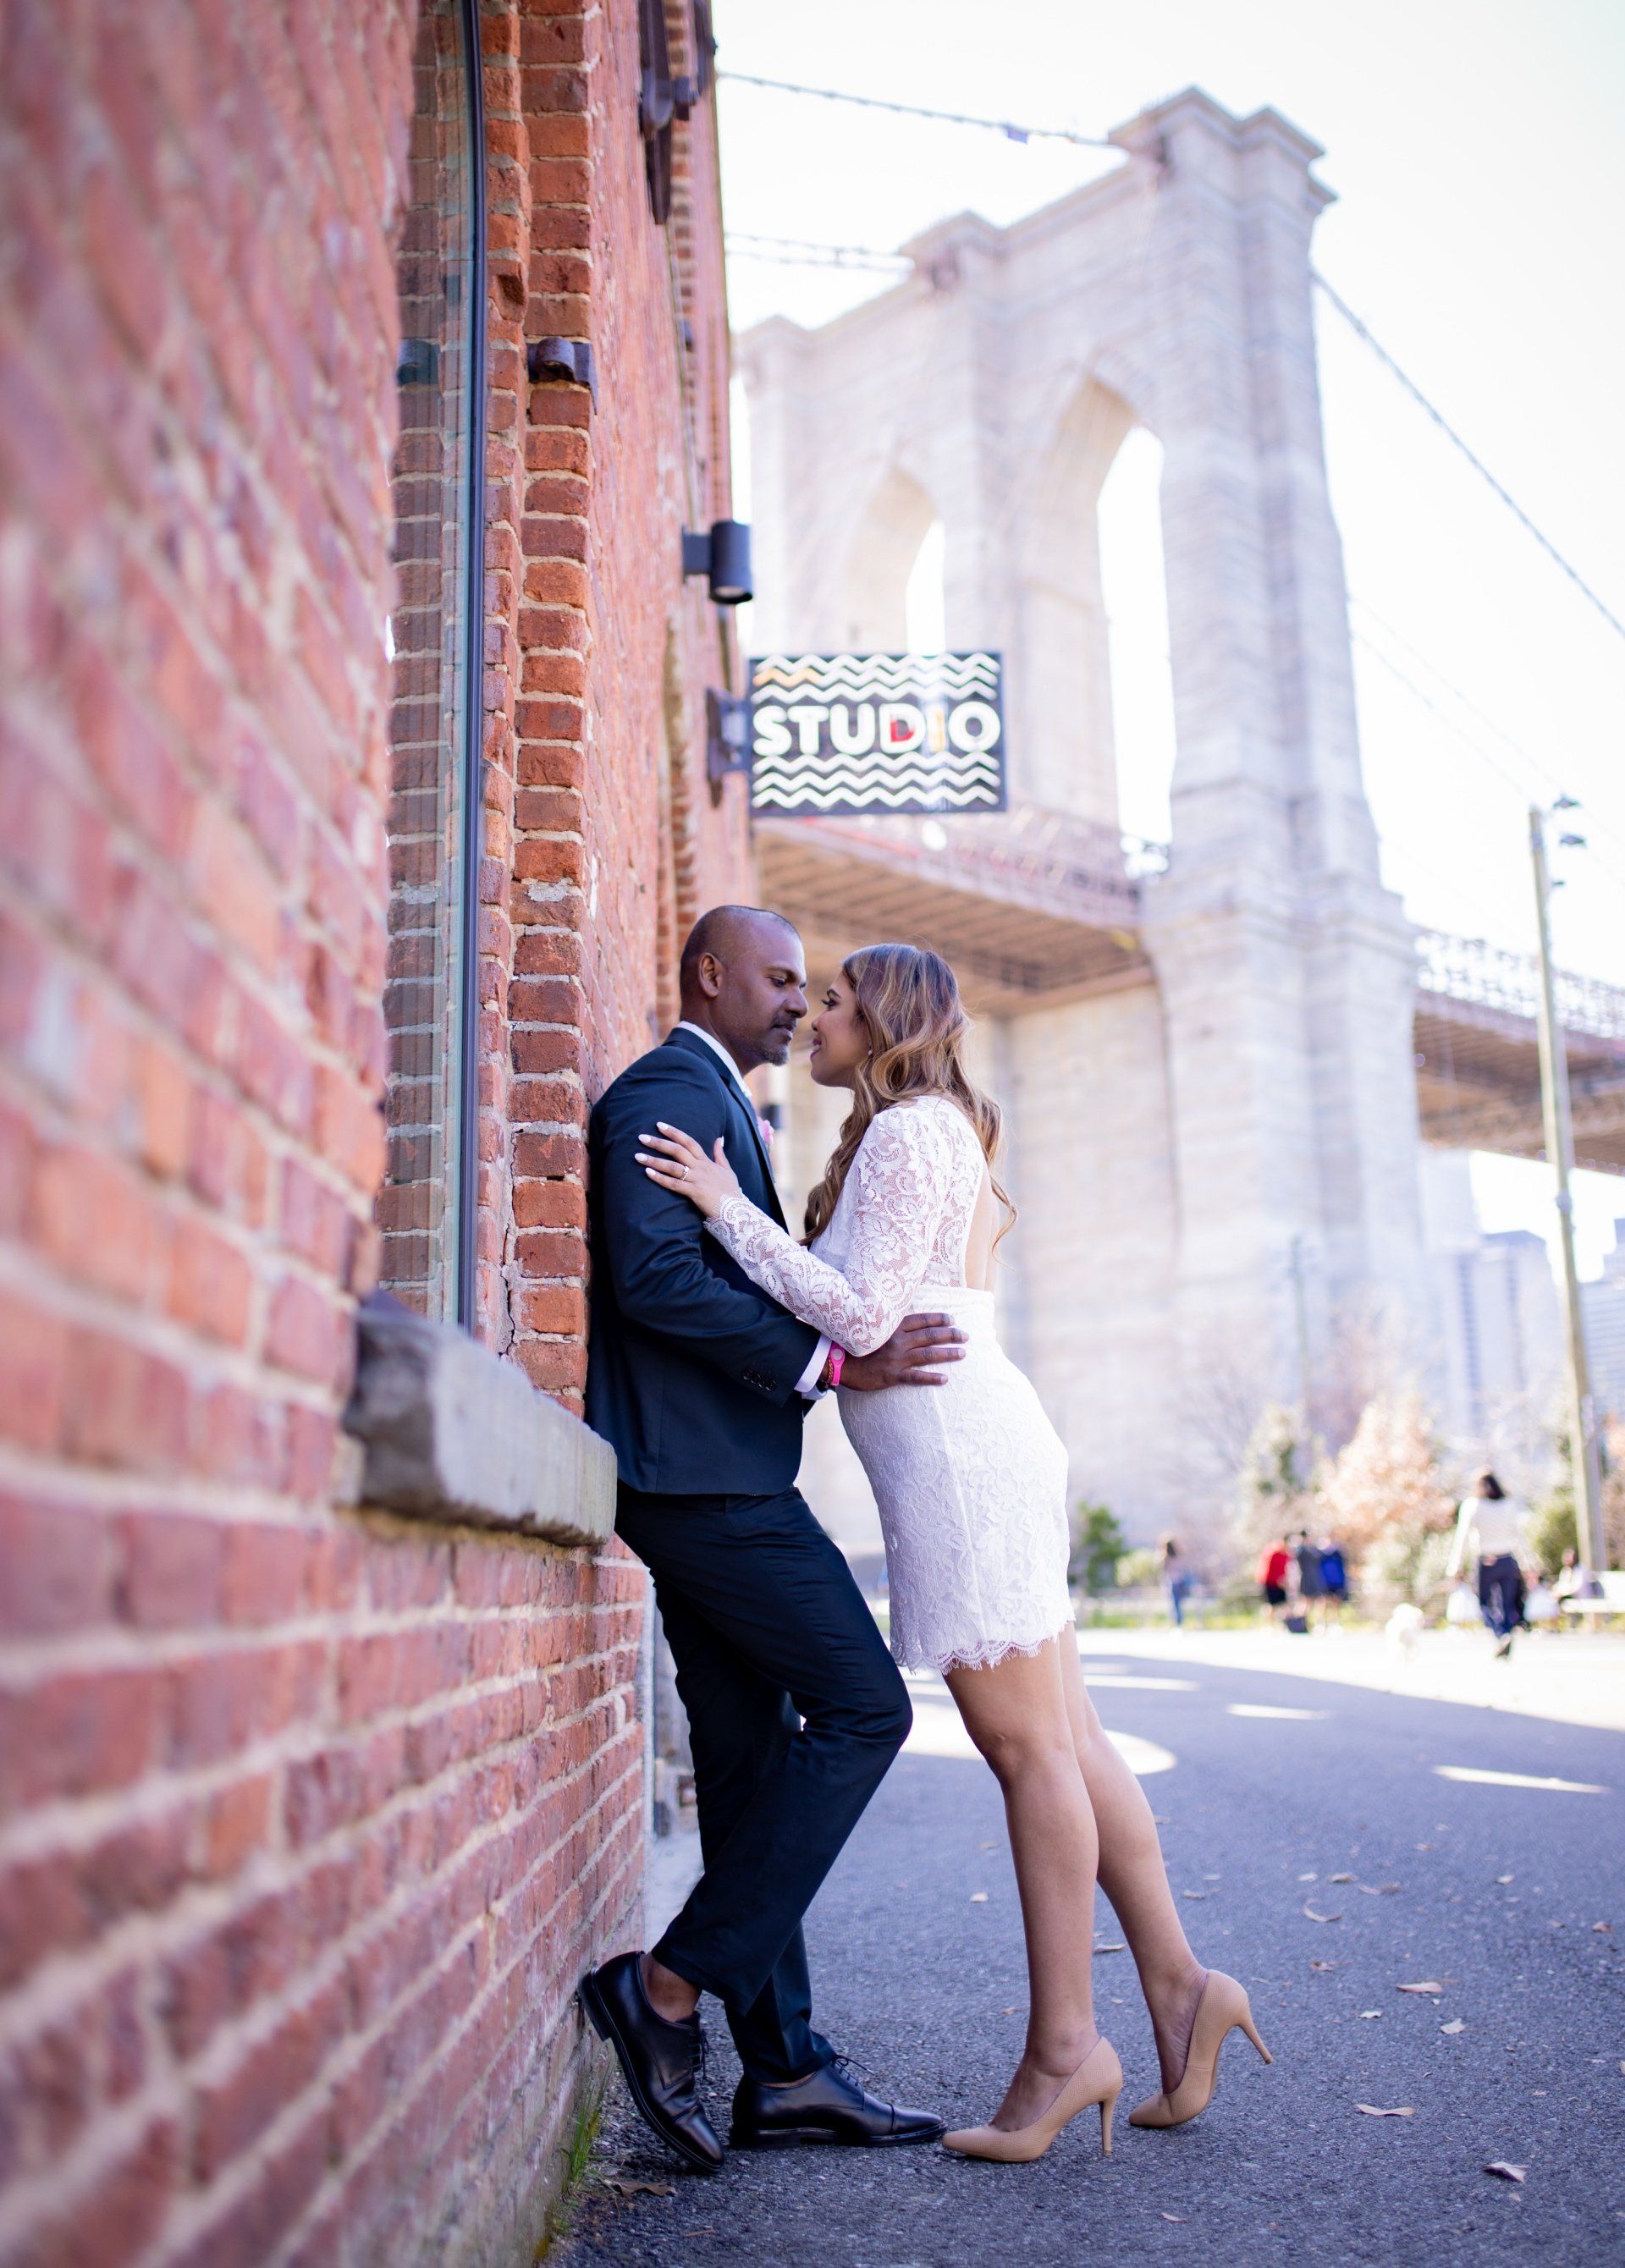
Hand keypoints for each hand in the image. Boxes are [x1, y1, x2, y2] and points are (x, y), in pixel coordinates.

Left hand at [636, 1121, 741, 1220]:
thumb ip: (720, 1154)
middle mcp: (701, 1167)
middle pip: (677, 1150)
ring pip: (673, 1166)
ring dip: (654, 1160)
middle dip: (659, 1143)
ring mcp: (698, 1179)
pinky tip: (648, 1173)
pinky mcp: (695, 1192)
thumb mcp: (728, 1170)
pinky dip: (660, 1178)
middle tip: (641, 1137)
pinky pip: (674, 1184)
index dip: (674, 1132)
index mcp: (707, 1161)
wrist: (736, 1211)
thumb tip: (719, 1138)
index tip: (659, 1125)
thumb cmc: (731, 1192)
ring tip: (638, 1156)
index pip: (689, 1141)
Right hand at [842, 1312, 967, 1389]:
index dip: (938, 1319)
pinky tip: (945, 1380)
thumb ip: (889, 1325)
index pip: (921, 1320)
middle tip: (965, 1335)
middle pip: (929, 1336)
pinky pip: (915, 1377)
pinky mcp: (891, 1375)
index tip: (952, 1319)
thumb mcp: (872, 1328)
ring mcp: (895, 1359)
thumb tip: (905, 1321)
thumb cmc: (855, 1344)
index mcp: (893, 1327)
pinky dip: (931, 1378)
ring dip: (947, 1354)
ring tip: (962, 1353)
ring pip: (927, 1354)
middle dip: (950, 1334)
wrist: (838, 1362)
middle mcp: (897, 1341)